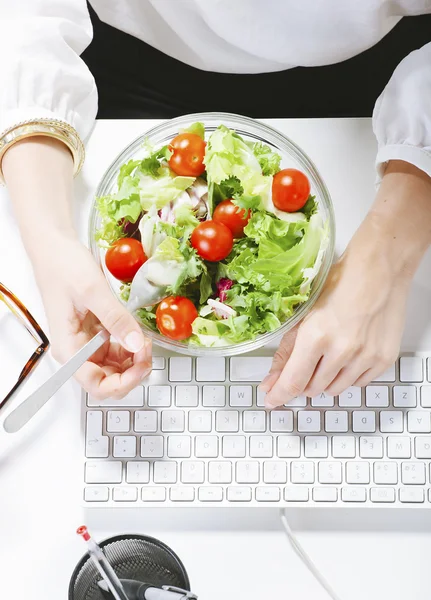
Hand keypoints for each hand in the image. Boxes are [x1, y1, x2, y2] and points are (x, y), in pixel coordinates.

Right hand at [35, 237, 151, 398]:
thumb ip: (116, 318)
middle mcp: (77, 352)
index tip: (143, 364)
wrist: (55, 248)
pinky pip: (116, 351)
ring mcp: (87, 344)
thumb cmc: (63, 266)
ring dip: (134, 360)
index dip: (124, 382)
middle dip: (132, 371)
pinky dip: (131, 347)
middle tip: (148, 348)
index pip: (96, 385)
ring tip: (145, 339)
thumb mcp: (93, 291)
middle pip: (108, 381)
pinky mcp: (96, 334)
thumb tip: (136, 343)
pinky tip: (138, 334)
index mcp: (69, 348)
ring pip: (115, 368)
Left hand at [263, 160, 430, 407]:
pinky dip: (349, 374)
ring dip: (326, 378)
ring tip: (330, 352)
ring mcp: (366, 357)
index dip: (279, 395)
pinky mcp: (383, 359)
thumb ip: (286, 352)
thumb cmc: (340, 283)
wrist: (380, 269)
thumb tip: (270, 381)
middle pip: (312, 388)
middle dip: (304, 379)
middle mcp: (342, 351)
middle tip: (308, 359)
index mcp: (316, 336)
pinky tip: (349, 352)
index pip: (292, 382)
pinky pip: (359, 383)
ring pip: (335, 389)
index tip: (272, 401)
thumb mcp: (304, 314)